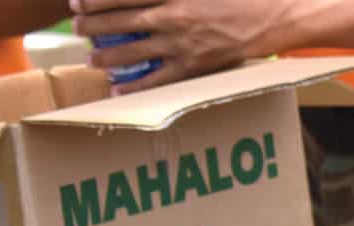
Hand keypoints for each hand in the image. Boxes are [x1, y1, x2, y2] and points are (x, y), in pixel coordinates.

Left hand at [73, 0, 280, 92]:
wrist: (276, 16)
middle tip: (77, 28)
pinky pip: (159, 78)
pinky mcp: (196, 65)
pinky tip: (119, 88)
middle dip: (93, 25)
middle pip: (121, 21)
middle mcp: (174, 16)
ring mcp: (184, 43)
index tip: (77, 2)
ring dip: (107, 56)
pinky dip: (136, 85)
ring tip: (91, 59)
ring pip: (133, 51)